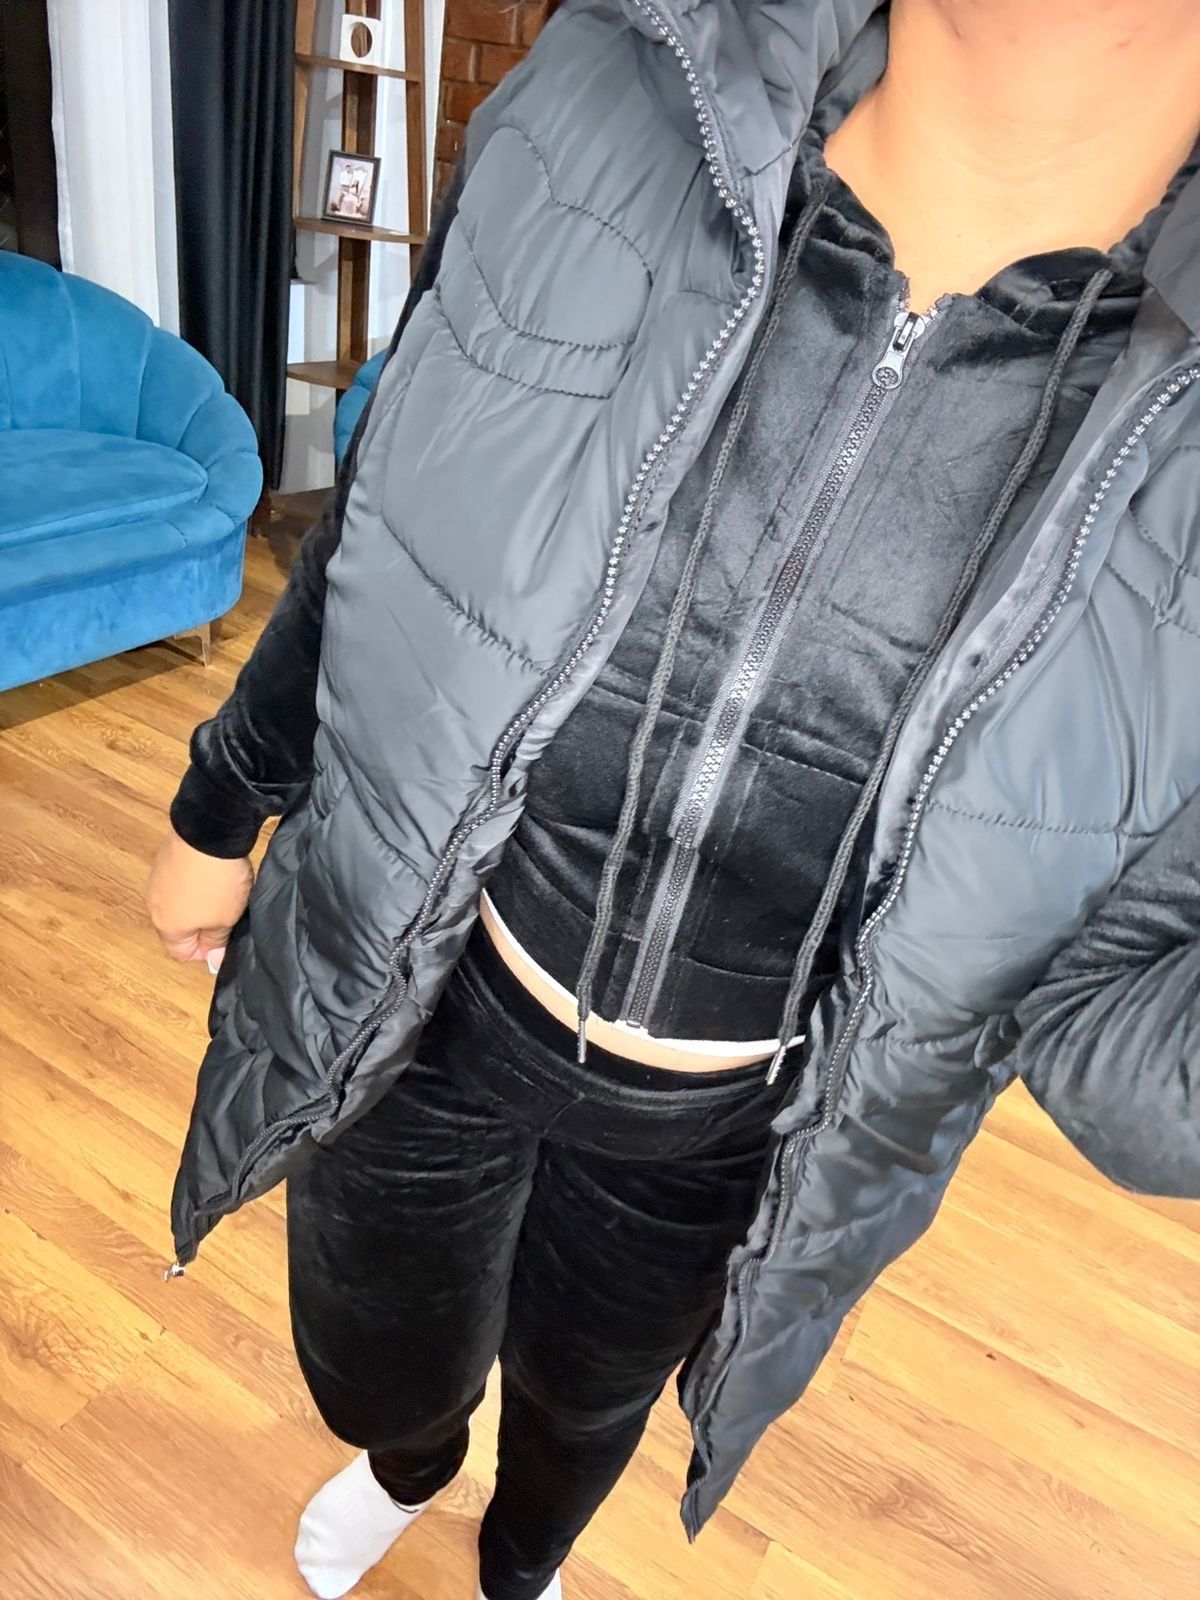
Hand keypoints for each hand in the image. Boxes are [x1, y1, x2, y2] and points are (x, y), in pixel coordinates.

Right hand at [147, 831, 253, 966]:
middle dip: (204, 927)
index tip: (226, 939)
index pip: (181, 953)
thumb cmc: (217, 883)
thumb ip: (217, 943)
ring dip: (201, 904)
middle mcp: (155, 905)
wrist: (209, 833)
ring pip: (181, 904)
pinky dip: (196, 883)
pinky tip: (213, 874)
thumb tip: (212, 962)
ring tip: (224, 892)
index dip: (206, 951)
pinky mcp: (165, 860)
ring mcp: (157, 880)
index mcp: (166, 926)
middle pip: (179, 929)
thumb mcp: (225, 919)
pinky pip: (181, 882)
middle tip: (228, 915)